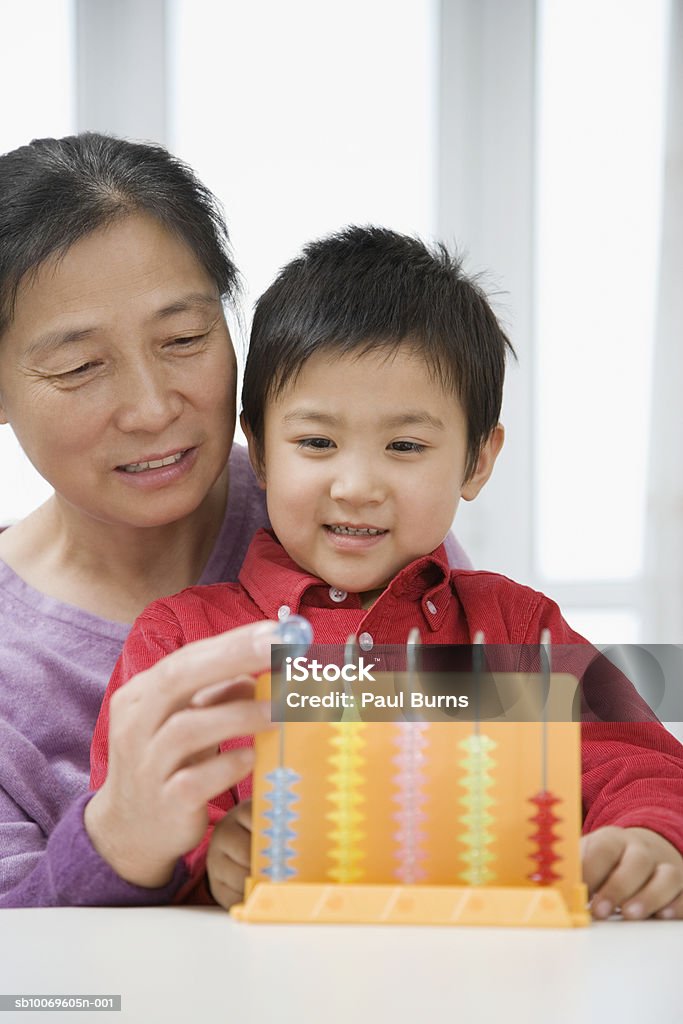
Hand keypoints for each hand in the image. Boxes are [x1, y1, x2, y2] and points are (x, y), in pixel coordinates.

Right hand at [85, 621, 277, 888]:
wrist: (129, 832)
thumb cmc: (167, 764)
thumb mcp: (188, 723)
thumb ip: (217, 696)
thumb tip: (261, 673)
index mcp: (140, 696)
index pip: (186, 658)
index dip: (232, 642)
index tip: (276, 631)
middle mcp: (136, 724)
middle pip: (177, 679)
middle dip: (232, 657)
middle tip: (280, 649)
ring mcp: (146, 765)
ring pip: (187, 728)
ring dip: (239, 714)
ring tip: (280, 711)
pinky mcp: (164, 802)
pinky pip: (195, 780)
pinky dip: (228, 765)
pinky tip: (254, 757)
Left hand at [581, 826, 682, 919]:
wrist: (646, 849)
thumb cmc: (609, 860)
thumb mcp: (588, 855)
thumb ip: (573, 870)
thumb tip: (550, 889)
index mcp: (614, 839)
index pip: (604, 848)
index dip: (592, 870)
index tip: (579, 892)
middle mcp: (643, 850)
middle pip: (636, 862)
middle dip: (617, 887)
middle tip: (600, 910)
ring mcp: (667, 866)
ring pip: (666, 876)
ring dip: (648, 897)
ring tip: (628, 914)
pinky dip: (677, 906)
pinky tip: (663, 916)